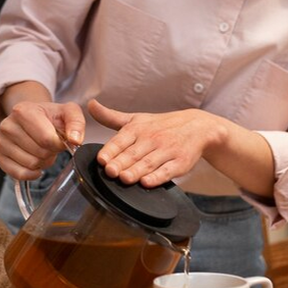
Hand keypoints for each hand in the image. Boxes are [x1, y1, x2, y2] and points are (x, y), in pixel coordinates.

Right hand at [0, 100, 84, 179]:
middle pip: (39, 153)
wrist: (32, 118)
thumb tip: (75, 140)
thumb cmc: (50, 117)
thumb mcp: (67, 112)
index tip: (60, 140)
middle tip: (50, 145)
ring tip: (41, 150)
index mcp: (23, 110)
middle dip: (50, 153)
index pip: (46, 139)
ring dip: (42, 162)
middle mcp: (7, 125)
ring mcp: (0, 141)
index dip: (58, 144)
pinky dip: (31, 173)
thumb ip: (76, 122)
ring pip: (30, 164)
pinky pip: (18, 174)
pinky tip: (35, 164)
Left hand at [88, 99, 223, 186]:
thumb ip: (110, 117)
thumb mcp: (136, 119)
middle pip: (133, 153)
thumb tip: (90, 105)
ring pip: (149, 163)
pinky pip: (168, 171)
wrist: (197, 127)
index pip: (121, 140)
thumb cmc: (160, 125)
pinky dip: (157, 177)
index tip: (101, 159)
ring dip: (136, 171)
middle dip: (121, 163)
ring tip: (124, 178)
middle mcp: (151, 138)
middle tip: (109, 171)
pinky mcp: (180, 162)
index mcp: (137, 128)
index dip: (111, 150)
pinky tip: (147, 183)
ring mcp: (167, 150)